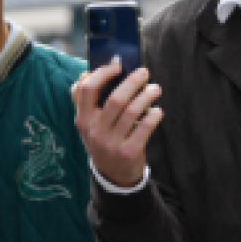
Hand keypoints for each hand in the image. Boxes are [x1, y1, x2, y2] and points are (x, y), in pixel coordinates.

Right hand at [73, 60, 163, 188]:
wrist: (112, 175)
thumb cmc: (104, 140)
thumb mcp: (90, 125)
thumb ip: (89, 101)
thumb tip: (88, 72)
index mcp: (83, 120)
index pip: (87, 89)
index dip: (102, 73)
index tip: (117, 65)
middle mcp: (95, 131)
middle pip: (115, 99)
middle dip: (132, 82)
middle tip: (144, 72)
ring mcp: (111, 143)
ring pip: (132, 111)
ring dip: (147, 96)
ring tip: (155, 89)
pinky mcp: (128, 152)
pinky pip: (144, 128)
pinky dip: (154, 116)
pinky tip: (158, 111)